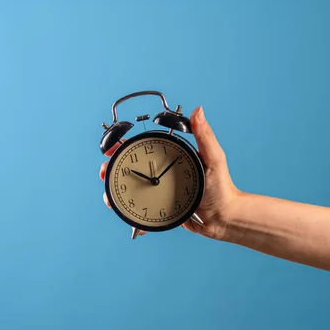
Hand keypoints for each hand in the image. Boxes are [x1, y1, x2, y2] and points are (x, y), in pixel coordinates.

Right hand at [99, 106, 239, 239]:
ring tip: (109, 196)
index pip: (146, 148)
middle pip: (133, 167)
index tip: (112, 145)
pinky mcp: (161, 209)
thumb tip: (198, 111)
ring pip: (133, 188)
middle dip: (114, 168)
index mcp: (174, 158)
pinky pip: (141, 207)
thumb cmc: (223, 189)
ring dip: (116, 190)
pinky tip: (121, 211)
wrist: (224, 219)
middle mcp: (165, 174)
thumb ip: (205, 136)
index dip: (126, 146)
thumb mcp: (214, 159)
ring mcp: (162, 192)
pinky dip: (128, 210)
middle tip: (105, 171)